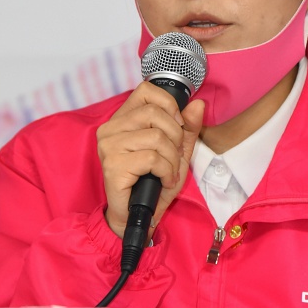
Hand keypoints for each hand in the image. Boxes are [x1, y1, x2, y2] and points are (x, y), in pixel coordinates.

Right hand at [97, 81, 204, 237]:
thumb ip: (187, 128)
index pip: (146, 90)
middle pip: (155, 113)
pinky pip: (152, 158)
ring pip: (157, 137)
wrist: (138, 216)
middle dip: (175, 137)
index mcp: (123, 119)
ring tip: (168, 172)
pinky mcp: (113, 165)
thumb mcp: (177, 152)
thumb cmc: (153, 183)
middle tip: (173, 157)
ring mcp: (109, 146)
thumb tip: (198, 104)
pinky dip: (166, 171)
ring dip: (172, 159)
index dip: (169, 105)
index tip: (177, 126)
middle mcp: (110, 128)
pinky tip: (163, 180)